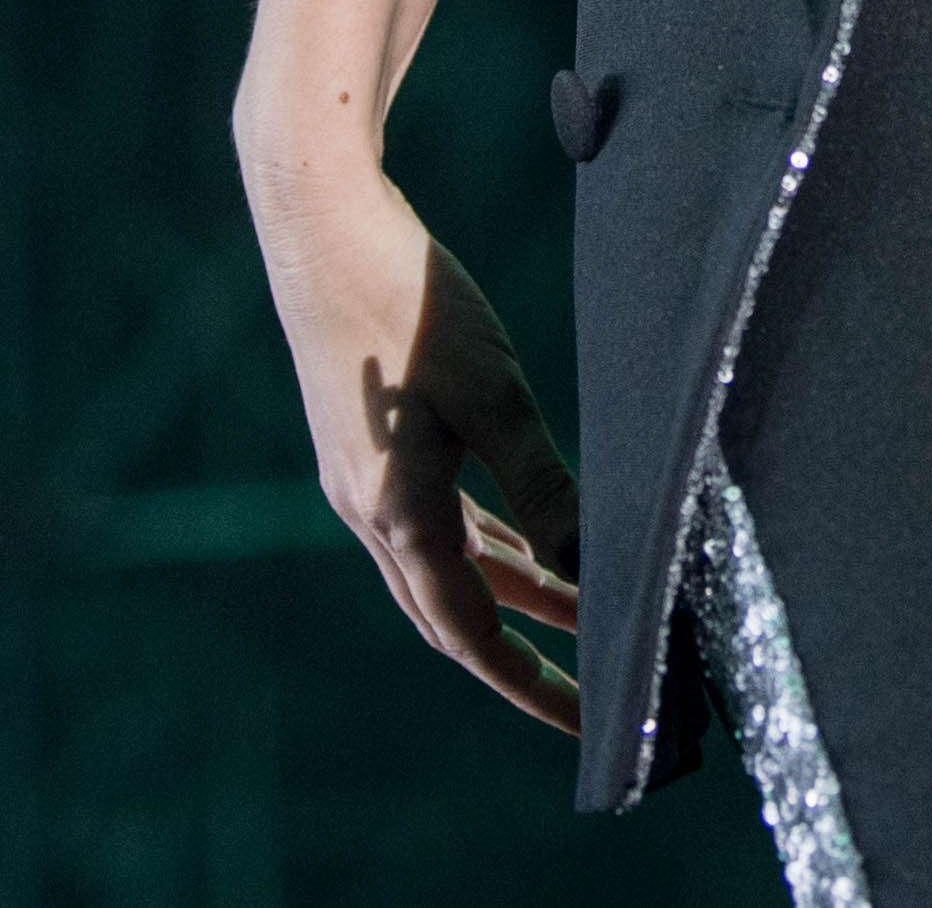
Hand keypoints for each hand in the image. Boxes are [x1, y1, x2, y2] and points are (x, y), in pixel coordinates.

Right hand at [243, 155, 581, 731]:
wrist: (323, 229)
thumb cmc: (409, 299)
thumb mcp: (494, 390)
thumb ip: (541, 481)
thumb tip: (592, 561)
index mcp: (397, 512)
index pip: (470, 631)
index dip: (530, 683)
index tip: (587, 717)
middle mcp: (371, 512)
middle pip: (454, 614)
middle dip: (524, 653)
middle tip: (592, 684)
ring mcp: (364, 480)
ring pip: (447, 567)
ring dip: (511, 593)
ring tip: (585, 616)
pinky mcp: (369, 446)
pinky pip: (435, 523)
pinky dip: (484, 544)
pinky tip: (525, 538)